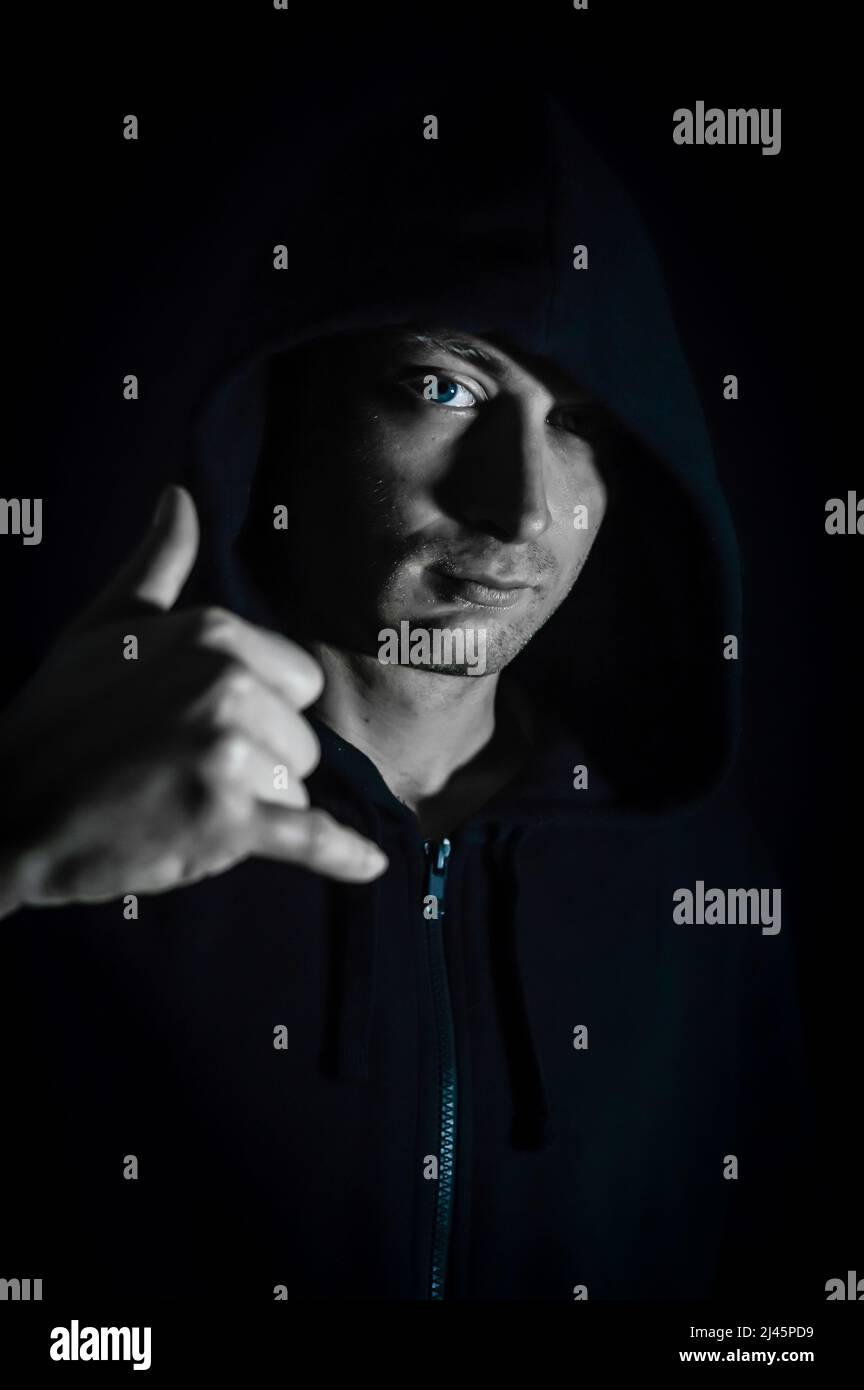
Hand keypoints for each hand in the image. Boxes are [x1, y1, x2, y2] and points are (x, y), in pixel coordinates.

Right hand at [0, 485, 387, 910]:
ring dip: (251, 809)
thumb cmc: (58, 717)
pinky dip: (342, 855)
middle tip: (178, 769)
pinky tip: (369, 866)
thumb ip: (157, 564)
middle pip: (302, 741)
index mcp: (213, 633)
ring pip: (295, 791)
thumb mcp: (104, 625)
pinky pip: (311, 837)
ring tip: (179, 802)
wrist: (5, 808)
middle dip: (257, 765)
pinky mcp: (225, 822)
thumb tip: (179, 497)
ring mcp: (228, 752)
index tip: (198, 724)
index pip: (299, 683)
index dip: (261, 711)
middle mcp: (228, 683)